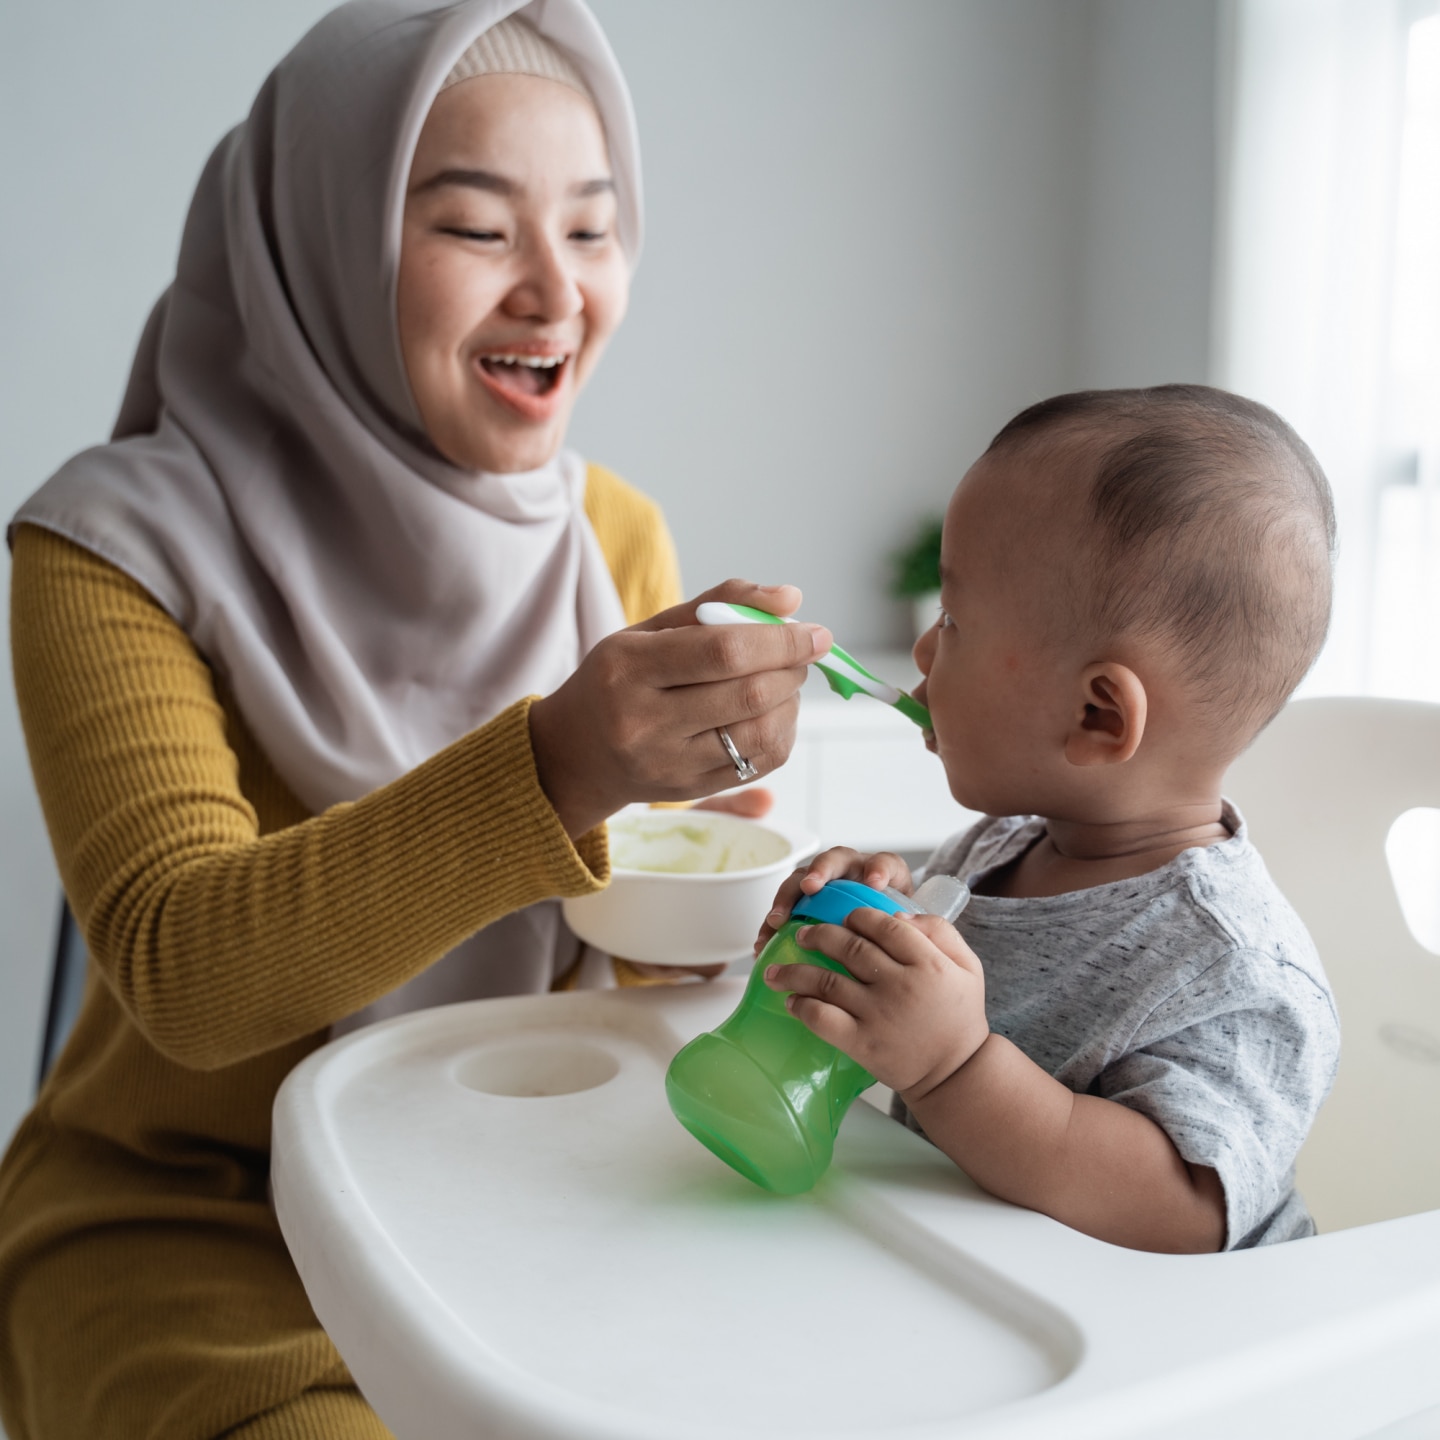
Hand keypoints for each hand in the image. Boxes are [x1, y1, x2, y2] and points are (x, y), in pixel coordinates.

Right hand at [528, 581, 830, 837]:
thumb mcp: (649, 631)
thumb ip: (718, 605)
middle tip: (803, 653)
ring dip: (791, 701)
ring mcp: (667, 763)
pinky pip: (760, 764)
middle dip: (792, 668)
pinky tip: (773, 712)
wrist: (574, 754)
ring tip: (785, 681)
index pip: (722, 651)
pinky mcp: (689, 791)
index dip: (780, 641)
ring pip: (761, 734)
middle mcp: (644, 721)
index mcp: (628, 668)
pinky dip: (782, 732)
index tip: (816, 632)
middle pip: (747, 694)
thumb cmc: (618, 680)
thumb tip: (791, 598)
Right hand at [754, 846, 912, 952]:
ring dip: (786, 898)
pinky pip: (784, 908)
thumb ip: (914, 925)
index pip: (883, 862)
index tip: (874, 882)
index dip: (878, 869)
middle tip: (811, 887)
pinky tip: (763, 945)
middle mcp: (849, 870)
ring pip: (800, 880)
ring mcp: (821, 883)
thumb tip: (907, 932)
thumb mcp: (910, 924)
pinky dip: (770, 926)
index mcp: (881, 872)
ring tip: (776, 920)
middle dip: (820, 872)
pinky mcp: (802, 902)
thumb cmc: (894, 927)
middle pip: (832, 861)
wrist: (879, 933)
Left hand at [763, 908, 988, 1098]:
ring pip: (827, 980)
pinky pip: (823, 1018)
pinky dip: (802, 1006)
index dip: (858, 916)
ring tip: (777, 968)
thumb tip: (898, 914)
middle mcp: (901, 985)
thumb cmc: (959, 1015)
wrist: (955, 1072)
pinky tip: (792, 1001)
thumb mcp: (968, 966)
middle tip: (804, 934)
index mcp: (928, 962)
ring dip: (796, 970)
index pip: (883, 925)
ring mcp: (878, 1015)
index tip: (845, 918)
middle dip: (819, 935)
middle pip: (849, 947)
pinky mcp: (863, 1043)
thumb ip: (939, 931)